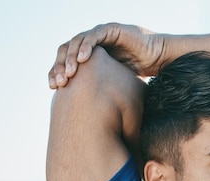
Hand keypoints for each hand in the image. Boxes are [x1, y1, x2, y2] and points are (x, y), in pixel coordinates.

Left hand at [48, 23, 163, 88]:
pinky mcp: (109, 30)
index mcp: (87, 56)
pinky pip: (93, 37)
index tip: (52, 87)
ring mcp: (99, 35)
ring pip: (76, 42)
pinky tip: (82, 60)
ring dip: (70, 58)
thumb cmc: (137, 74)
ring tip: (68, 73)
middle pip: (65, 51)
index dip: (56, 72)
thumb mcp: (113, 87)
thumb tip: (90, 121)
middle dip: (59, 66)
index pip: (64, 62)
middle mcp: (90, 44)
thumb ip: (98, 96)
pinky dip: (86, 47)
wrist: (156, 58)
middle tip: (58, 82)